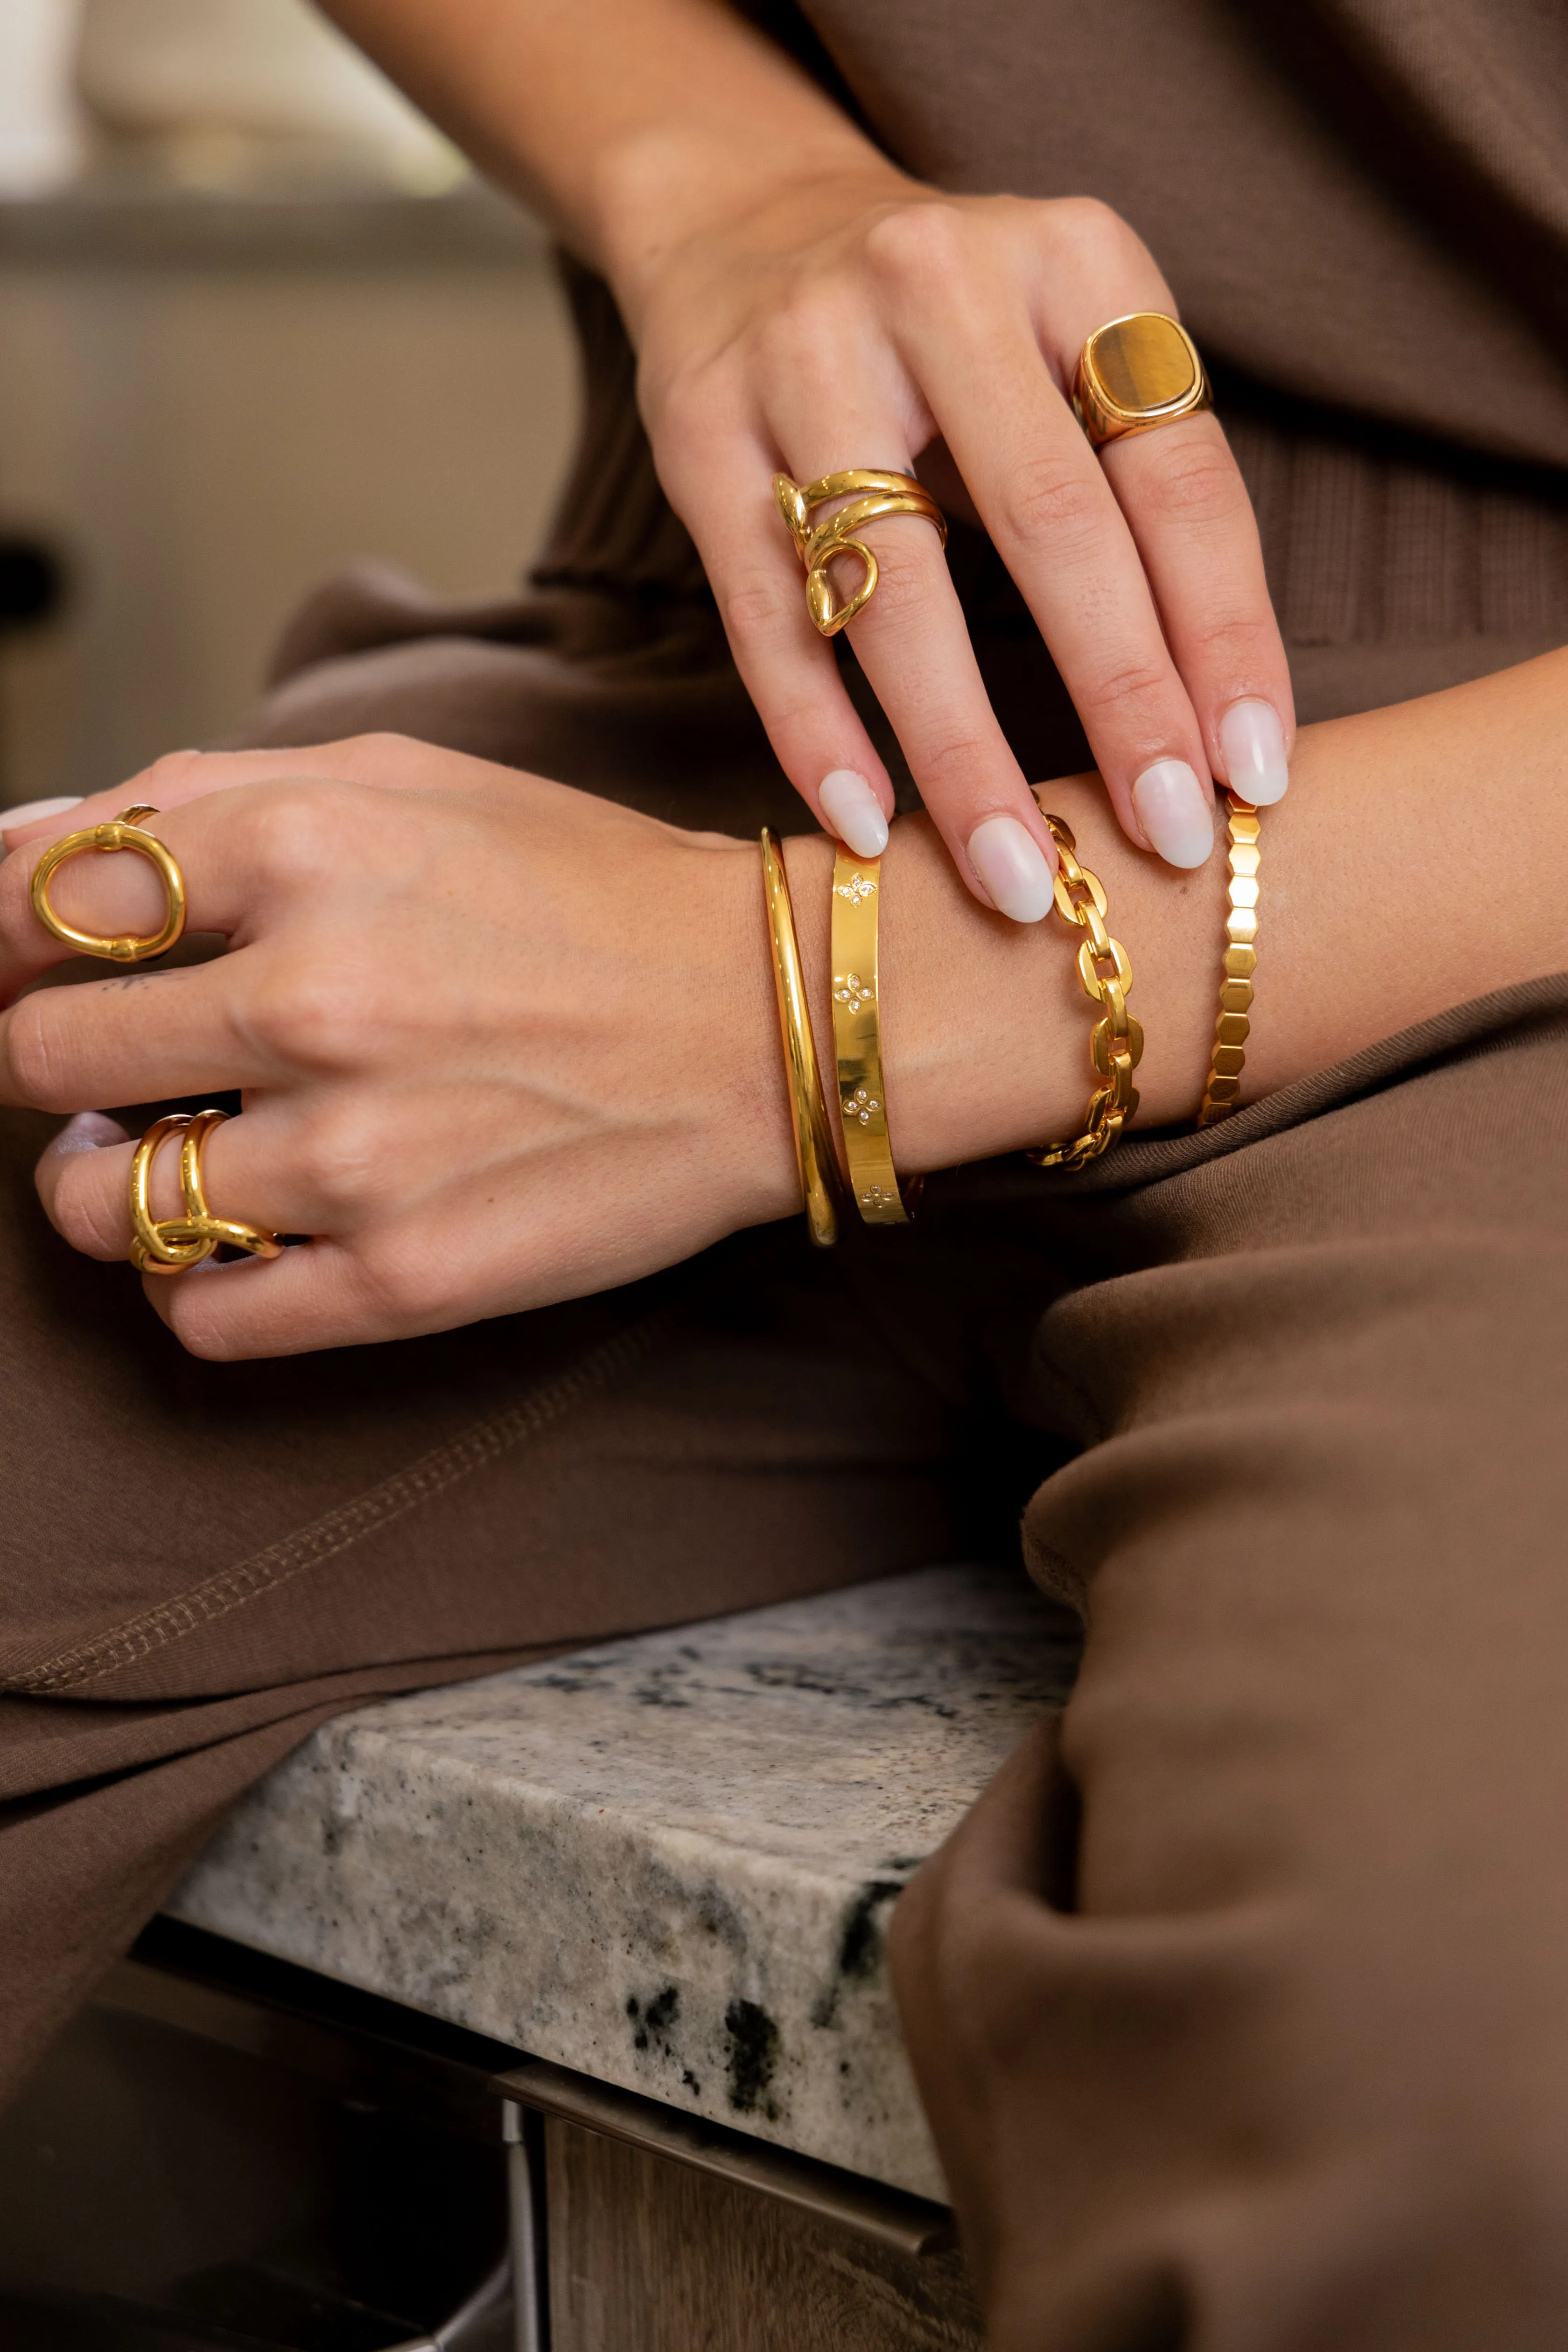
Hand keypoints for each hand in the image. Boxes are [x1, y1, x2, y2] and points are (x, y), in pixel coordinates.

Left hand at [0, 739, 797, 1358]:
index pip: (32, 906)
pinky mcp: (403, 1280)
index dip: (12, 944)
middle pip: (39, 1054)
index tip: (49, 968)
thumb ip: (192, 800)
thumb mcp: (400, 781)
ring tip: (172, 1154)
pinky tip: (247, 1236)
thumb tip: (7, 861)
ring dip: (106, 1183)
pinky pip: (198, 1318)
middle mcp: (316, 998)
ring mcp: (358, 1155)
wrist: (770, 1025)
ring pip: (99, 1207)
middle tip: (123, 1062)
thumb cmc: (580, 893)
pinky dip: (193, 1284)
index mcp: (303, 846)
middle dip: (57, 1058)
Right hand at [628, 169, 1292, 904]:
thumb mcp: (1067, 349)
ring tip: (1014, 878)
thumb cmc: (953, 337)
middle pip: (1053, 526)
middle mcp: (938, 286)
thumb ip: (1138, 487)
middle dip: (1123, 701)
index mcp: (1073, 259)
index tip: (1255, 770)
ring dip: (964, 753)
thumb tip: (1213, 723)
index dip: (1224, 631)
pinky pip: (766, 615)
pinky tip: (865, 825)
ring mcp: (805, 355)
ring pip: (899, 588)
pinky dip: (817, 731)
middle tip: (1171, 837)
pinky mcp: (699, 432)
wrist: (747, 224)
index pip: (1176, 473)